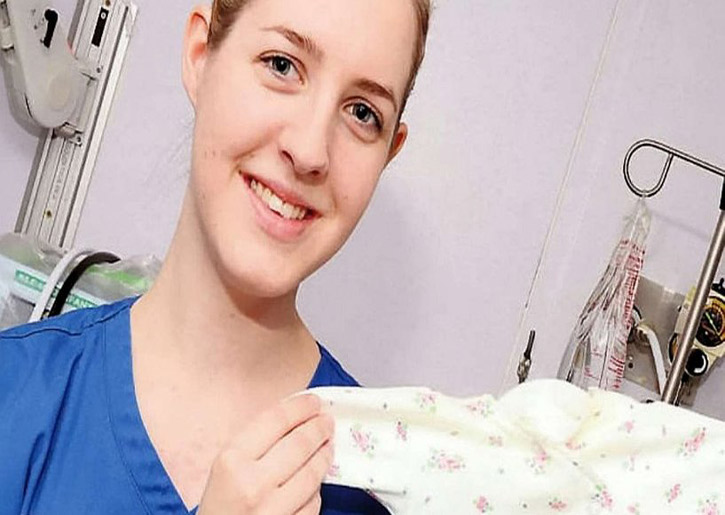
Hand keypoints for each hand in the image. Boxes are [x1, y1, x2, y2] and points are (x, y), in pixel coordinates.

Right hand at [197, 394, 333, 513]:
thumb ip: (254, 443)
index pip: (276, 420)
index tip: (314, 401)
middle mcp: (253, 484)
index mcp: (232, 460)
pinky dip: (316, 489)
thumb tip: (294, 418)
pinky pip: (313, 503)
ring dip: (325, 455)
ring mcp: (273, 510)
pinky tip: (315, 479)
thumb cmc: (219, 506)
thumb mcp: (225, 468)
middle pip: (299, 444)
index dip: (300, 407)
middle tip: (327, 420)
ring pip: (312, 473)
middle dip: (319, 428)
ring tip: (327, 444)